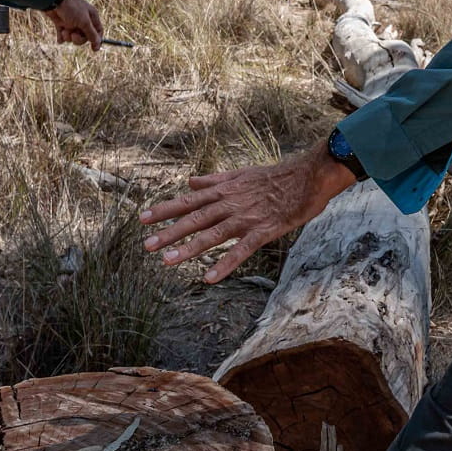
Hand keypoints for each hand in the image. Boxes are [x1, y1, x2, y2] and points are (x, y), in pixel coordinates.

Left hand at [46, 0, 102, 49]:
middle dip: (79, 39)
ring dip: (68, 37)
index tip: (94, 49)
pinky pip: (64, 35)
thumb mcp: (84, 22)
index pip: (98, 31)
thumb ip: (91, 33)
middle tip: (73, 36)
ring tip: (64, 30)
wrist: (54, 0)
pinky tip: (60, 38)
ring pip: (73, 37)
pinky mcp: (62, 23)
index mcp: (91, 16)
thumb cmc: (72, 8)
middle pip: (85, 37)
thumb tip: (98, 43)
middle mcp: (83, 20)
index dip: (97, 40)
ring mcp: (72, 22)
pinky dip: (62, 37)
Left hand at [141, 143, 358, 282]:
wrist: (308, 176)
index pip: (188, 200)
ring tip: (167, 261)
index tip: (142, 218)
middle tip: (146, 245)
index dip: (165, 210)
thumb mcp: (241, 173)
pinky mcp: (263, 231)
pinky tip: (209, 277)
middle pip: (194, 219)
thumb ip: (215, 180)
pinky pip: (241, 250)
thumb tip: (191, 181)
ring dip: (188, 248)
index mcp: (224, 190)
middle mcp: (230, 203)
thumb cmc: (277, 176)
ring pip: (212, 234)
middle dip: (169, 232)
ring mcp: (245, 218)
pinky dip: (224, 263)